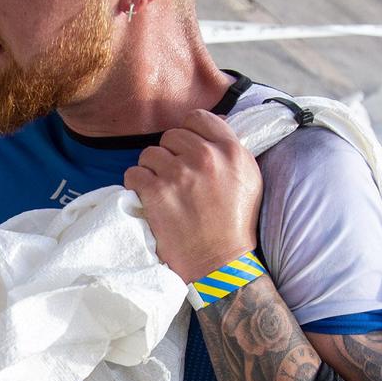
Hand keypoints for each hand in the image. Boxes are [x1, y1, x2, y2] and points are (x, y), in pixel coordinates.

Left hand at [123, 108, 261, 281]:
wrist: (220, 262)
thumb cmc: (235, 224)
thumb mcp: (248, 178)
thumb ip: (231, 149)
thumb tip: (212, 124)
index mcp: (231, 151)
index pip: (198, 118)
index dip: (188, 132)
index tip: (186, 149)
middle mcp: (206, 157)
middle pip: (171, 135)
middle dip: (170, 154)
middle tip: (175, 177)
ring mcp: (179, 174)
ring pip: (149, 153)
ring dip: (151, 170)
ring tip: (162, 190)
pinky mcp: (156, 192)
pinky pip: (133, 173)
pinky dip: (136, 185)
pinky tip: (148, 198)